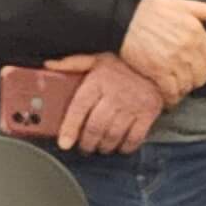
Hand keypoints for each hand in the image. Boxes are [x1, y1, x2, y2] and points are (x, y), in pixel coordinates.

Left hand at [44, 53, 163, 155]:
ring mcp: (132, 106)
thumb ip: (73, 64)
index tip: (64, 142)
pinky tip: (120, 146)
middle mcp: (115, 94)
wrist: (156, 64)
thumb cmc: (124, 64)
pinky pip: (135, 138)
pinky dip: (125, 147)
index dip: (70, 128)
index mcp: (99, 81)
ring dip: (104, 146)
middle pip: (96, 127)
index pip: (79, 108)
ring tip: (100, 147)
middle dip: (87, 142)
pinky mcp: (148, 114)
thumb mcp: (97, 59)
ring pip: (113, 135)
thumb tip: (49, 65)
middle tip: (84, 147)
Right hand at [117, 0, 205, 99]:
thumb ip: (205, 10)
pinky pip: (171, 91)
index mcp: (197, 33)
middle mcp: (189, 49)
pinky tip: (169, 98)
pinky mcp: (158, 72)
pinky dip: (172, 98)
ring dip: (183, 89)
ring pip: (187, 85)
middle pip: (201, 75)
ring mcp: (174, 62)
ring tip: (177, 88)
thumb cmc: (151, 9)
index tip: (202, 70)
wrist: (124, 18)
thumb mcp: (181, 4)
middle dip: (196, 80)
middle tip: (188, 81)